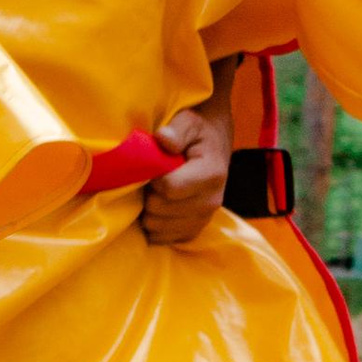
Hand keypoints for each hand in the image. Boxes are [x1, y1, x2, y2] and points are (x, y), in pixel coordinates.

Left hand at [140, 65, 237, 246]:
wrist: (213, 148)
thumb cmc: (197, 133)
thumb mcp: (188, 122)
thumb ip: (177, 130)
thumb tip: (164, 138)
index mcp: (212, 174)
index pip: (168, 188)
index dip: (151, 178)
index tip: (152, 167)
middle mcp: (211, 202)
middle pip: (159, 211)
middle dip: (148, 195)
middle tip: (151, 180)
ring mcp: (203, 220)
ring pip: (157, 228)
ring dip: (148, 211)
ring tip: (155, 192)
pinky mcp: (192, 232)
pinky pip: (161, 239)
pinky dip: (153, 226)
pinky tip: (158, 207)